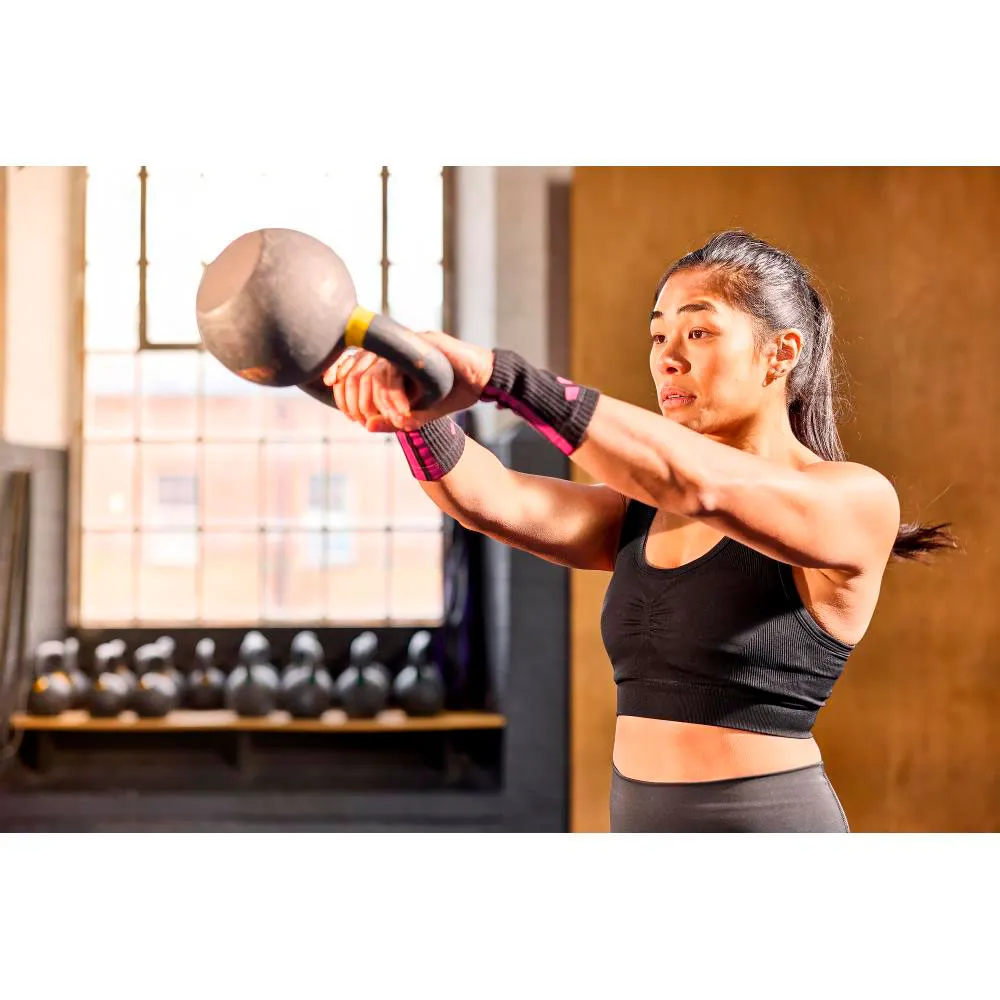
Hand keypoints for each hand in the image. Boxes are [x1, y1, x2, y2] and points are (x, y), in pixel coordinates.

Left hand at [323, 331, 493, 432]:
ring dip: (380, 401)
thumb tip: (365, 426)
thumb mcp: (416, 413)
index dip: (337, 370)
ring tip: (391, 420)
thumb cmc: (449, 394)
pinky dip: (396, 395)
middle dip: (355, 398)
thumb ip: (392, 418)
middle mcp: (395, 348)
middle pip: (358, 365)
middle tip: (361, 419)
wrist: (480, 381)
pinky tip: (403, 412)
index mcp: (389, 358)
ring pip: (376, 369)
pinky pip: (398, 368)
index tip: (329, 386)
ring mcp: (408, 345)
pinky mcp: (423, 345)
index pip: (352, 359)